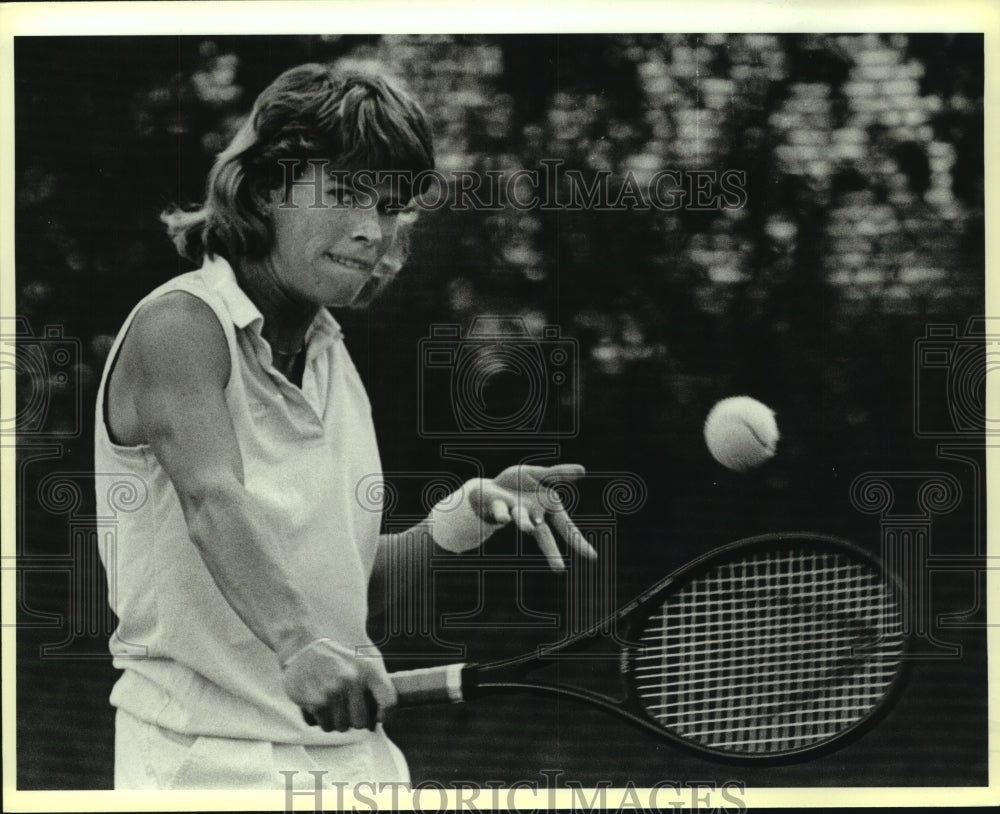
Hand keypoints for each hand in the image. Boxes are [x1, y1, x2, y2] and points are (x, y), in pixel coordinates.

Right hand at [281, 639, 395, 731]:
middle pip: (361, 722)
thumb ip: (380, 682)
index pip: (389, 701)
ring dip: (338, 720)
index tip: (380, 718)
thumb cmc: (340, 657)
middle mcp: (352, 680)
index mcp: (369, 669)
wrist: (305, 647)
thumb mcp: (366, 659)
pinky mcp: (316, 702)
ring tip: (333, 702)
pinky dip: (324, 719)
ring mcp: (333, 692)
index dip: (388, 715)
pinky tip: (321, 702)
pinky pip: (326, 726)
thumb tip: (387, 713)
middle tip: (348, 707)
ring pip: (342, 727)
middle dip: (354, 719)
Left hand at [470, 463, 596, 570]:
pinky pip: (501, 511)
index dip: (578, 542)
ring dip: (525, 523)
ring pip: (522, 519)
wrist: (489, 489)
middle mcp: (532, 516)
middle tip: (559, 569)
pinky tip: (504, 518)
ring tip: (529, 527)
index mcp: (547, 509)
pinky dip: (502, 514)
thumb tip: (583, 470)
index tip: (593, 557)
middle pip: (544, 536)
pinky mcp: (498, 507)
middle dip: (551, 552)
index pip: (566, 527)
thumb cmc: (517, 485)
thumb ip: (559, 473)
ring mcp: (515, 512)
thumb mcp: (538, 474)